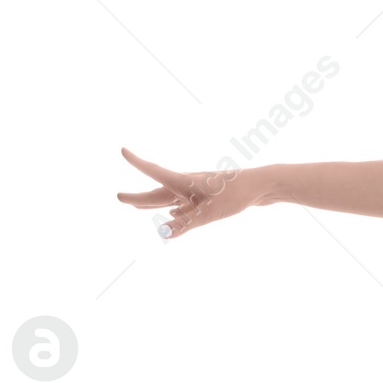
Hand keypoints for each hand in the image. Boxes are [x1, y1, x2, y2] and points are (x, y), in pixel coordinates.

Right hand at [117, 148, 270, 239]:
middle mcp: (189, 184)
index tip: (122, 149)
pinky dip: (174, 210)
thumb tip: (161, 233)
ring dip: (153, 203)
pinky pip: (184, 204)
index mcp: (185, 182)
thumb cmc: (236, 195)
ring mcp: (199, 191)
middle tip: (119, 198)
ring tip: (137, 207)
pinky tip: (173, 214)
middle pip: (158, 192)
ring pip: (170, 198)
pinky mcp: (210, 198)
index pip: (154, 171)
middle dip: (139, 197)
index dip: (137, 162)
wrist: (263, 186)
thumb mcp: (209, 213)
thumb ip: (185, 223)